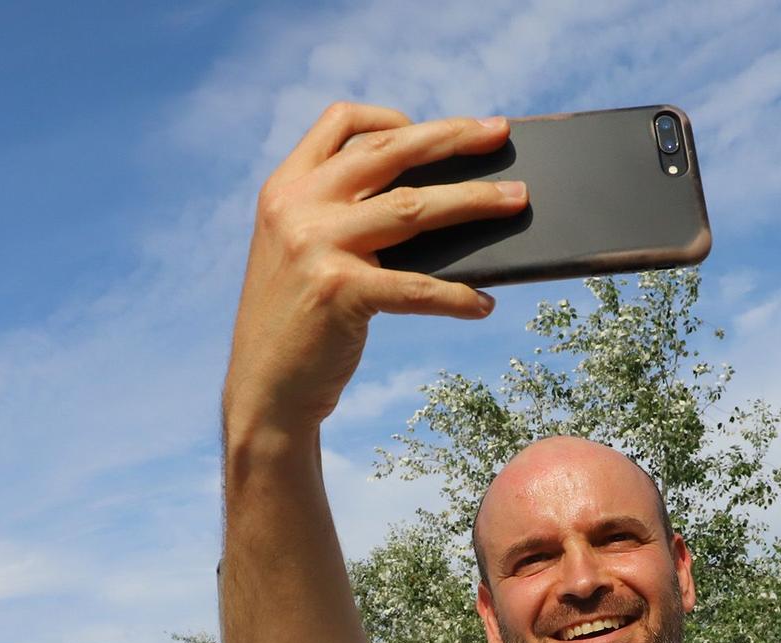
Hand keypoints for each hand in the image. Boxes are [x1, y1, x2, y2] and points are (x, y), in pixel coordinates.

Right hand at [222, 103, 527, 441]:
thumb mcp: (302, 253)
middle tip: (499, 132)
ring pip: (413, 207)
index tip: (436, 128)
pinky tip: (483, 304)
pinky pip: (416, 287)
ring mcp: (316, 246)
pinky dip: (457, 296)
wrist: (264, 390)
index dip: (394, 115)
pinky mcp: (338, 292)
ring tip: (516, 201)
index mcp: (285, 188)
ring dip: (474, 202)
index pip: (341, 123)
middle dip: (452, 137)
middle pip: (389, 151)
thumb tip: (433, 203)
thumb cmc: (296, 324)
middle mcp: (297, 207)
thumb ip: (342, 218)